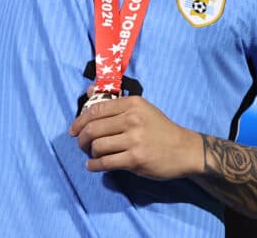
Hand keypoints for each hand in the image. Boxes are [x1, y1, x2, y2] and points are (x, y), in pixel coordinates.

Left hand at [68, 96, 203, 179]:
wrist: (183, 149)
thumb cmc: (159, 128)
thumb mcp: (141, 108)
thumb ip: (114, 101)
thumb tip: (89, 90)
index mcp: (132, 103)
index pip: (96, 110)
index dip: (79, 121)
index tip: (73, 130)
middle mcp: (132, 119)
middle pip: (93, 129)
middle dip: (81, 139)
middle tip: (81, 144)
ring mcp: (134, 140)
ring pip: (97, 146)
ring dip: (89, 153)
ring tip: (92, 155)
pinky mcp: (136, 159)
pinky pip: (106, 163)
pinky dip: (94, 166)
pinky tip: (93, 166)